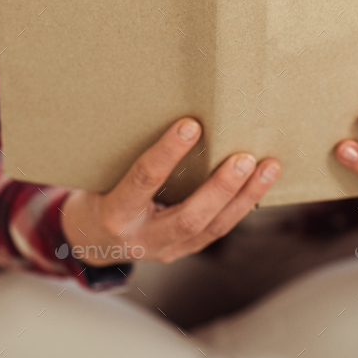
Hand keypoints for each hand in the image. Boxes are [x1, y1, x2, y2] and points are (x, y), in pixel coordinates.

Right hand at [62, 117, 280, 265]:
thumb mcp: (103, 174)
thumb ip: (130, 152)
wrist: (90, 242)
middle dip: (220, 188)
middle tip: (244, 159)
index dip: (167, 153)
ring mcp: (166, 250)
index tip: (191, 124)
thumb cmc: (98, 194)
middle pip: (189, 218)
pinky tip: (261, 181)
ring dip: (244, 196)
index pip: (144, 181)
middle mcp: (142, 238)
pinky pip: (218, 228)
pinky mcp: (184, 250)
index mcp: (115, 213)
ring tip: (268, 167)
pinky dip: (242, 204)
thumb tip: (170, 107)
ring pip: (213, 227)